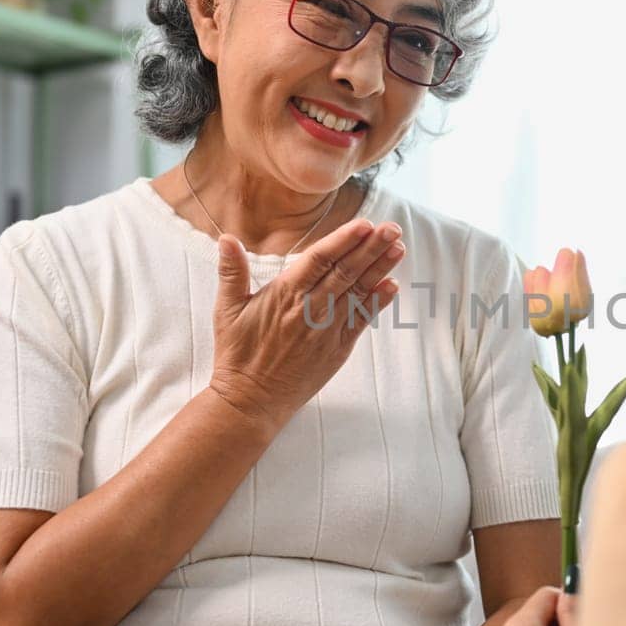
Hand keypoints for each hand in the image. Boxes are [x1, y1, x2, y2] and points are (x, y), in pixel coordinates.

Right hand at [209, 216, 404, 424]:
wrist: (251, 400)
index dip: (344, 240)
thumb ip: (232, 272)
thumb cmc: (237, 354)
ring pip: (357, 293)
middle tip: (393, 228)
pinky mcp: (337, 349)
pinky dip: (378, 303)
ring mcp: (326, 330)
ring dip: (380, 269)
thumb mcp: (227, 310)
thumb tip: (226, 238)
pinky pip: (361, 321)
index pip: (320, 259)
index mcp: (284, 294)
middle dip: (371, 248)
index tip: (365, 224)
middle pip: (345, 271)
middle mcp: (310, 309)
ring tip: (399, 247)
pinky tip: (393, 286)